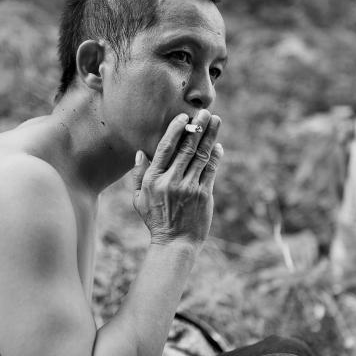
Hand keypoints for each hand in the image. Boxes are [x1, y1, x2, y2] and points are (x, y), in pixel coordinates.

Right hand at [133, 109, 223, 247]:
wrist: (174, 243)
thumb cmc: (155, 220)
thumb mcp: (139, 199)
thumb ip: (138, 175)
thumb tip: (140, 152)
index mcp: (153, 180)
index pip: (165, 148)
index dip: (175, 130)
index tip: (184, 118)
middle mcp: (171, 181)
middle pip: (186, 148)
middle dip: (198, 127)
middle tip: (205, 112)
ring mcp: (189, 187)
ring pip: (201, 155)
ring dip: (210, 136)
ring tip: (216, 121)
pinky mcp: (204, 195)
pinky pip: (211, 170)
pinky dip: (216, 156)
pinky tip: (218, 146)